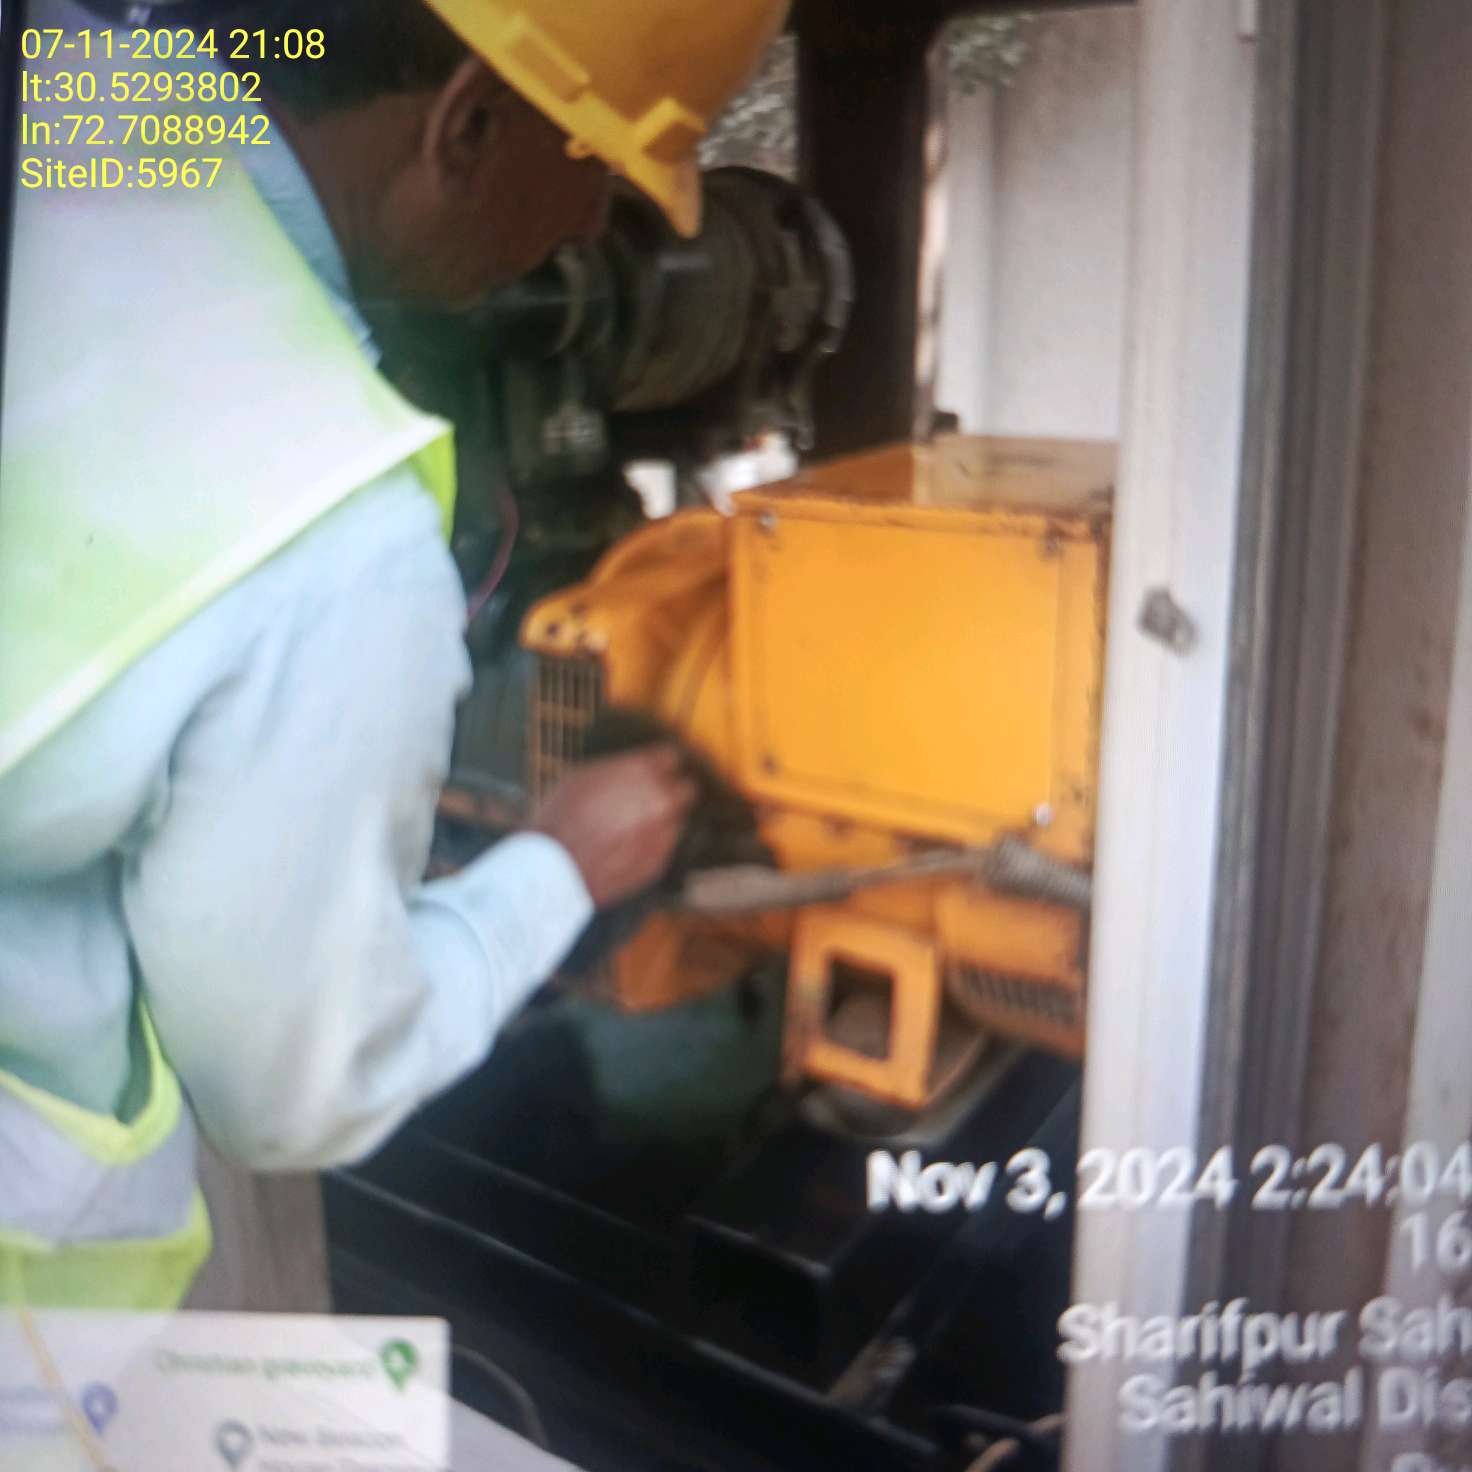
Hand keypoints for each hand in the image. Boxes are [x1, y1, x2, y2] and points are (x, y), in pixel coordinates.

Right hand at [530, 746, 697, 908]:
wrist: (556, 866)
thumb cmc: (561, 816)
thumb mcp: (584, 775)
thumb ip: (620, 771)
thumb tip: (633, 772)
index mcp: (643, 772)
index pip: (672, 757)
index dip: (662, 762)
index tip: (657, 767)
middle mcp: (662, 800)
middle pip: (686, 789)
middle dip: (672, 790)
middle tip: (653, 797)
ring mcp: (664, 833)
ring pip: (675, 821)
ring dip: (659, 821)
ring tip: (626, 829)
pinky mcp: (659, 862)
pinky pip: (662, 847)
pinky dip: (648, 846)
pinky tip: (622, 848)